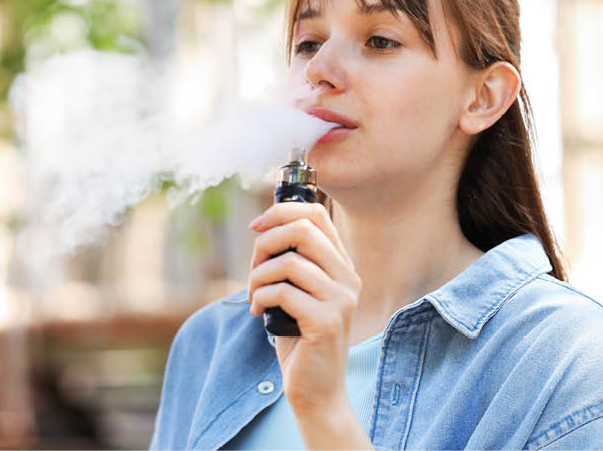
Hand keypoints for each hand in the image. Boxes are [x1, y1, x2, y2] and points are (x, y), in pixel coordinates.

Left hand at [246, 201, 361, 413]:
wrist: (318, 391)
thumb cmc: (300, 340)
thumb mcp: (298, 293)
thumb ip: (292, 262)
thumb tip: (264, 227)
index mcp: (342, 266)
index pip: (317, 214)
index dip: (281, 211)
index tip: (255, 226)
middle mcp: (348, 278)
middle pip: (302, 230)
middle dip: (265, 243)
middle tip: (253, 270)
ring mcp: (341, 299)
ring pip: (289, 261)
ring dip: (258, 277)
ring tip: (253, 296)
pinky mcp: (326, 321)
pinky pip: (282, 292)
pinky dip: (260, 298)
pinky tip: (258, 312)